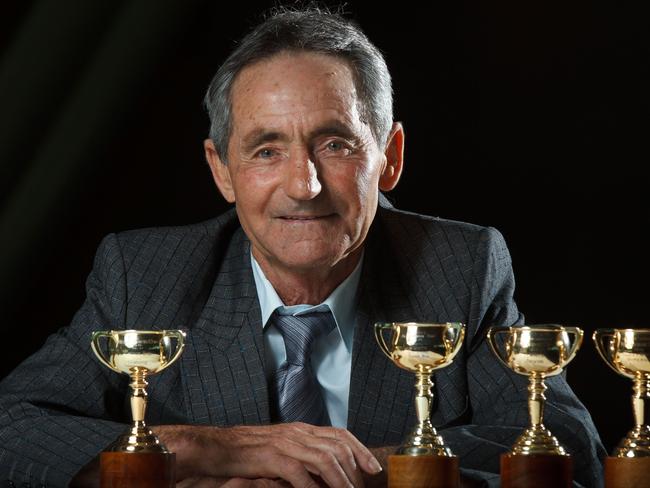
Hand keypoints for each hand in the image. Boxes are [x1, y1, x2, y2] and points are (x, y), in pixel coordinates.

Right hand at [157, 423, 382, 487]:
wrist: (218, 448)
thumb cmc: (249, 452)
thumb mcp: (282, 449)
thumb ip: (304, 456)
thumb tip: (327, 471)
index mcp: (302, 429)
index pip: (340, 434)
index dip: (360, 450)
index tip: (373, 468)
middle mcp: (298, 433)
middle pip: (338, 447)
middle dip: (354, 470)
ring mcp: (286, 443)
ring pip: (324, 459)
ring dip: (340, 481)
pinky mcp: (272, 458)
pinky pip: (300, 473)